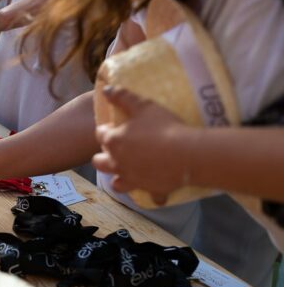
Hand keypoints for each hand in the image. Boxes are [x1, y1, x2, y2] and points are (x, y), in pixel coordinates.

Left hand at [92, 86, 195, 204]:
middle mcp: (117, 163)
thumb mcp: (143, 105)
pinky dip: (152, 193)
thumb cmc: (163, 126)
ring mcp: (132, 178)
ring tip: (130, 170)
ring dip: (120, 178)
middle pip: (99, 162)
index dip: (107, 129)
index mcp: (113, 141)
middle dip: (104, 156)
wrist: (186, 153)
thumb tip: (106, 89)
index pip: (100, 134)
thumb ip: (122, 96)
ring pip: (116, 183)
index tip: (116, 126)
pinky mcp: (149, 189)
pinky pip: (149, 196)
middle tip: (119, 149)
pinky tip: (158, 188)